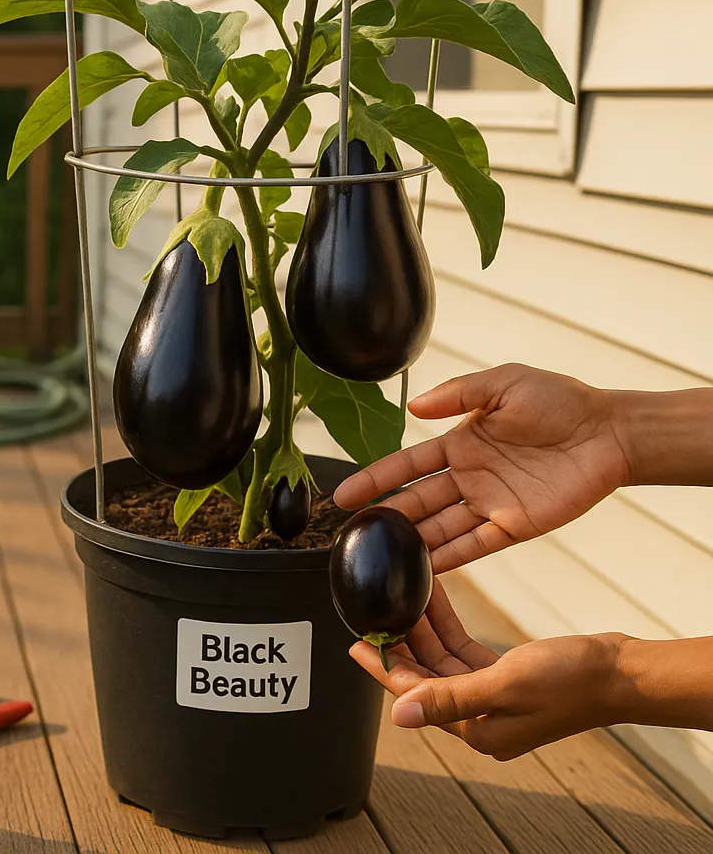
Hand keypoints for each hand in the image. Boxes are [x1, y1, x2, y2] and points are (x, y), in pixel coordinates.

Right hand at [333, 363, 630, 571]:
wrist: (610, 432)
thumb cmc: (561, 401)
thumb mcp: (504, 383)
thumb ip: (459, 393)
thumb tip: (413, 408)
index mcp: (461, 442)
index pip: (407, 465)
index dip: (374, 479)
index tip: (343, 495)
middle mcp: (469, 476)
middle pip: (417, 501)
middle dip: (384, 517)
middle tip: (351, 534)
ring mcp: (490, 504)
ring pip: (441, 527)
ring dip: (412, 541)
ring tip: (379, 556)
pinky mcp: (515, 527)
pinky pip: (476, 546)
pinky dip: (451, 558)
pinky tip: (424, 569)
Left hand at [350, 582, 626, 759]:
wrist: (622, 674)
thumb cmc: (571, 681)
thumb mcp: (504, 684)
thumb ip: (449, 697)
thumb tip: (399, 716)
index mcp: (476, 729)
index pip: (413, 696)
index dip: (382, 666)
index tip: (355, 642)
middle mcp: (480, 718)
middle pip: (424, 677)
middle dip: (401, 642)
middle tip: (376, 611)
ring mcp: (494, 698)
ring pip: (443, 660)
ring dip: (424, 629)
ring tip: (404, 597)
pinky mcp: (507, 679)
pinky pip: (464, 651)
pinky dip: (450, 627)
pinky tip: (438, 601)